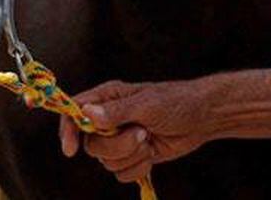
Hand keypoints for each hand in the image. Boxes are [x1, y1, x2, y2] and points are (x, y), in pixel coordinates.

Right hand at [58, 79, 213, 182]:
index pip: (74, 112)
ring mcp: (119, 139)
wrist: (202, 119)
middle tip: (141, 135)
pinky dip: (137, 168)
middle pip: (91, 143)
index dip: (68, 130)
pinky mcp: (132, 155)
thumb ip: (115, 112)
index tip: (70, 149)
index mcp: (105, 98)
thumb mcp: (146, 104)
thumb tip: (86, 114)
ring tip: (149, 141)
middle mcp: (107, 118)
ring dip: (130, 156)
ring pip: (106, 161)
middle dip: (116, 146)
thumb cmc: (174, 102)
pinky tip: (152, 154)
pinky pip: (121, 173)